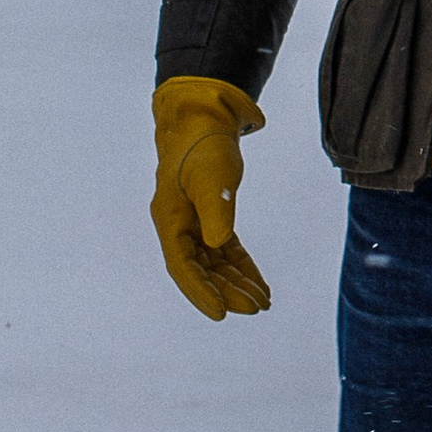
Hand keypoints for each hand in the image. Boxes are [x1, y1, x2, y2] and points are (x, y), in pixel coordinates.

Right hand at [152, 76, 271, 319]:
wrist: (204, 117)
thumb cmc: (204, 145)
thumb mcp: (213, 176)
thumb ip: (216, 210)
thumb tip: (217, 245)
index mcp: (169, 219)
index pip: (182, 266)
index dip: (201, 292)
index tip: (222, 313)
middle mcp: (178, 226)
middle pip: (200, 270)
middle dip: (227, 292)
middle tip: (256, 308)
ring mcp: (194, 223)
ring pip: (214, 264)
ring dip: (236, 283)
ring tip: (263, 302)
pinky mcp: (211, 218)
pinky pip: (226, 251)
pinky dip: (242, 267)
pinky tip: (259, 284)